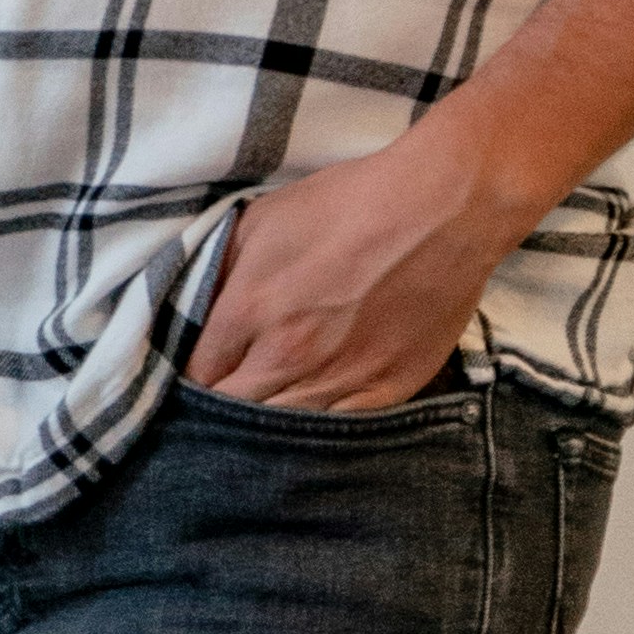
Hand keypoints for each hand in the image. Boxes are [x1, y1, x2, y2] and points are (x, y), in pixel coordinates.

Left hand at [185, 128, 522, 411]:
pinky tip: (314, 412)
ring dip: (268, 421)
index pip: (198, 373)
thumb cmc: (347, 205)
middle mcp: (289, 355)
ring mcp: (341, 379)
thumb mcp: (261, 220)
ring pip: (283, 428)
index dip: (194, 374)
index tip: (202, 368)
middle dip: (224, 402)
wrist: (439, 211)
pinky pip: (338, 429)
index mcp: (249, 310)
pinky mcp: (387, 390)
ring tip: (267, 404)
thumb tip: (194, 311)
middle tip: (229, 389)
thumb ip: (217, 271)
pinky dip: (319, 425)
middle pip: (233, 410)